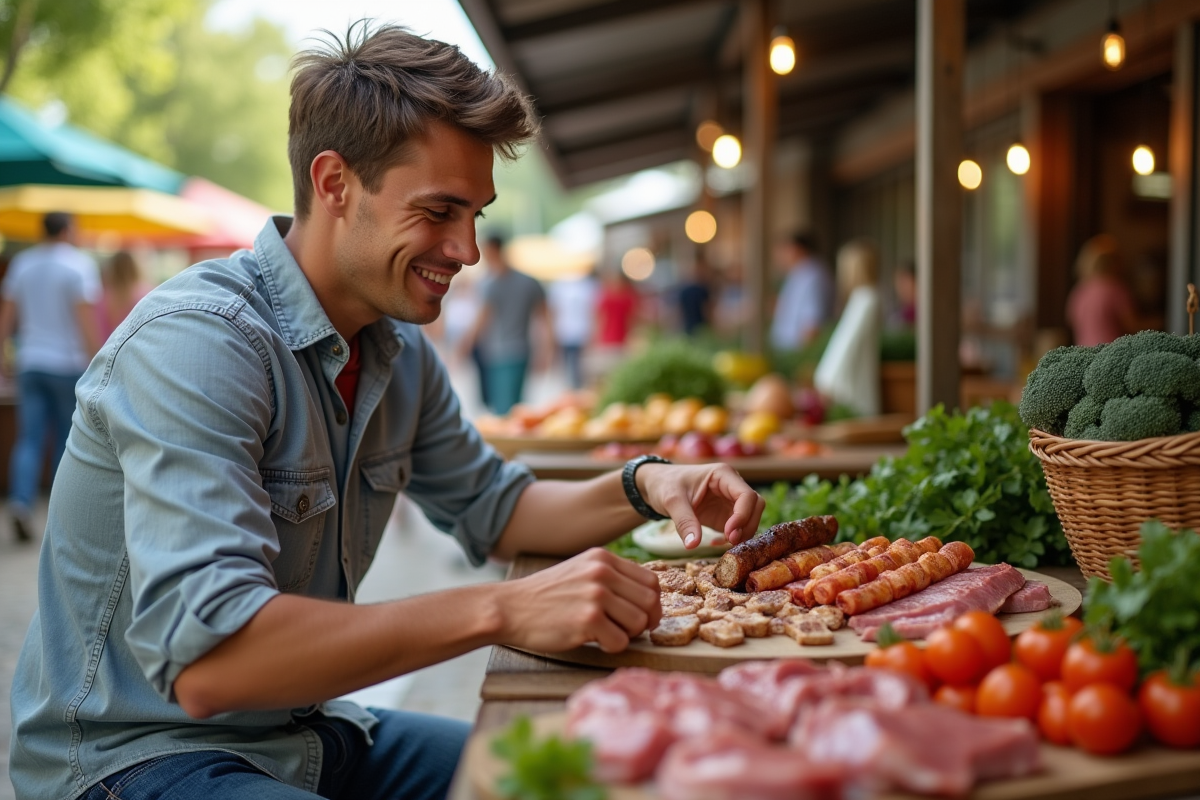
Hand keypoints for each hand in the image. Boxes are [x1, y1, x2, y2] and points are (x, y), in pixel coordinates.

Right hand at [494, 548, 661, 653]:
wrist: (510, 608)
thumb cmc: (545, 596)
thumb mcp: (581, 571)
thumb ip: (611, 578)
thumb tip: (648, 599)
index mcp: (603, 559)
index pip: (651, 580)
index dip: (653, 603)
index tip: (645, 616)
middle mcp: (602, 573)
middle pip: (650, 602)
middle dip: (644, 622)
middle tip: (627, 630)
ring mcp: (595, 595)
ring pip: (639, 622)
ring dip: (627, 635)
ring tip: (606, 634)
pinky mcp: (588, 620)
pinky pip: (620, 642)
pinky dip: (611, 647)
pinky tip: (594, 641)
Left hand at [636, 463, 763, 548]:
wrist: (655, 485)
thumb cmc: (664, 485)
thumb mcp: (671, 501)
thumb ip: (684, 522)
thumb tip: (693, 545)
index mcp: (723, 474)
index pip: (747, 495)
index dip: (743, 515)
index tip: (729, 533)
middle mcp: (731, 486)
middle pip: (755, 506)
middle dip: (746, 525)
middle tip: (729, 541)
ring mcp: (729, 500)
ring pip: (751, 517)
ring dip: (742, 533)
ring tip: (721, 544)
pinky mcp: (724, 514)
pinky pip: (739, 527)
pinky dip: (732, 538)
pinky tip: (714, 543)